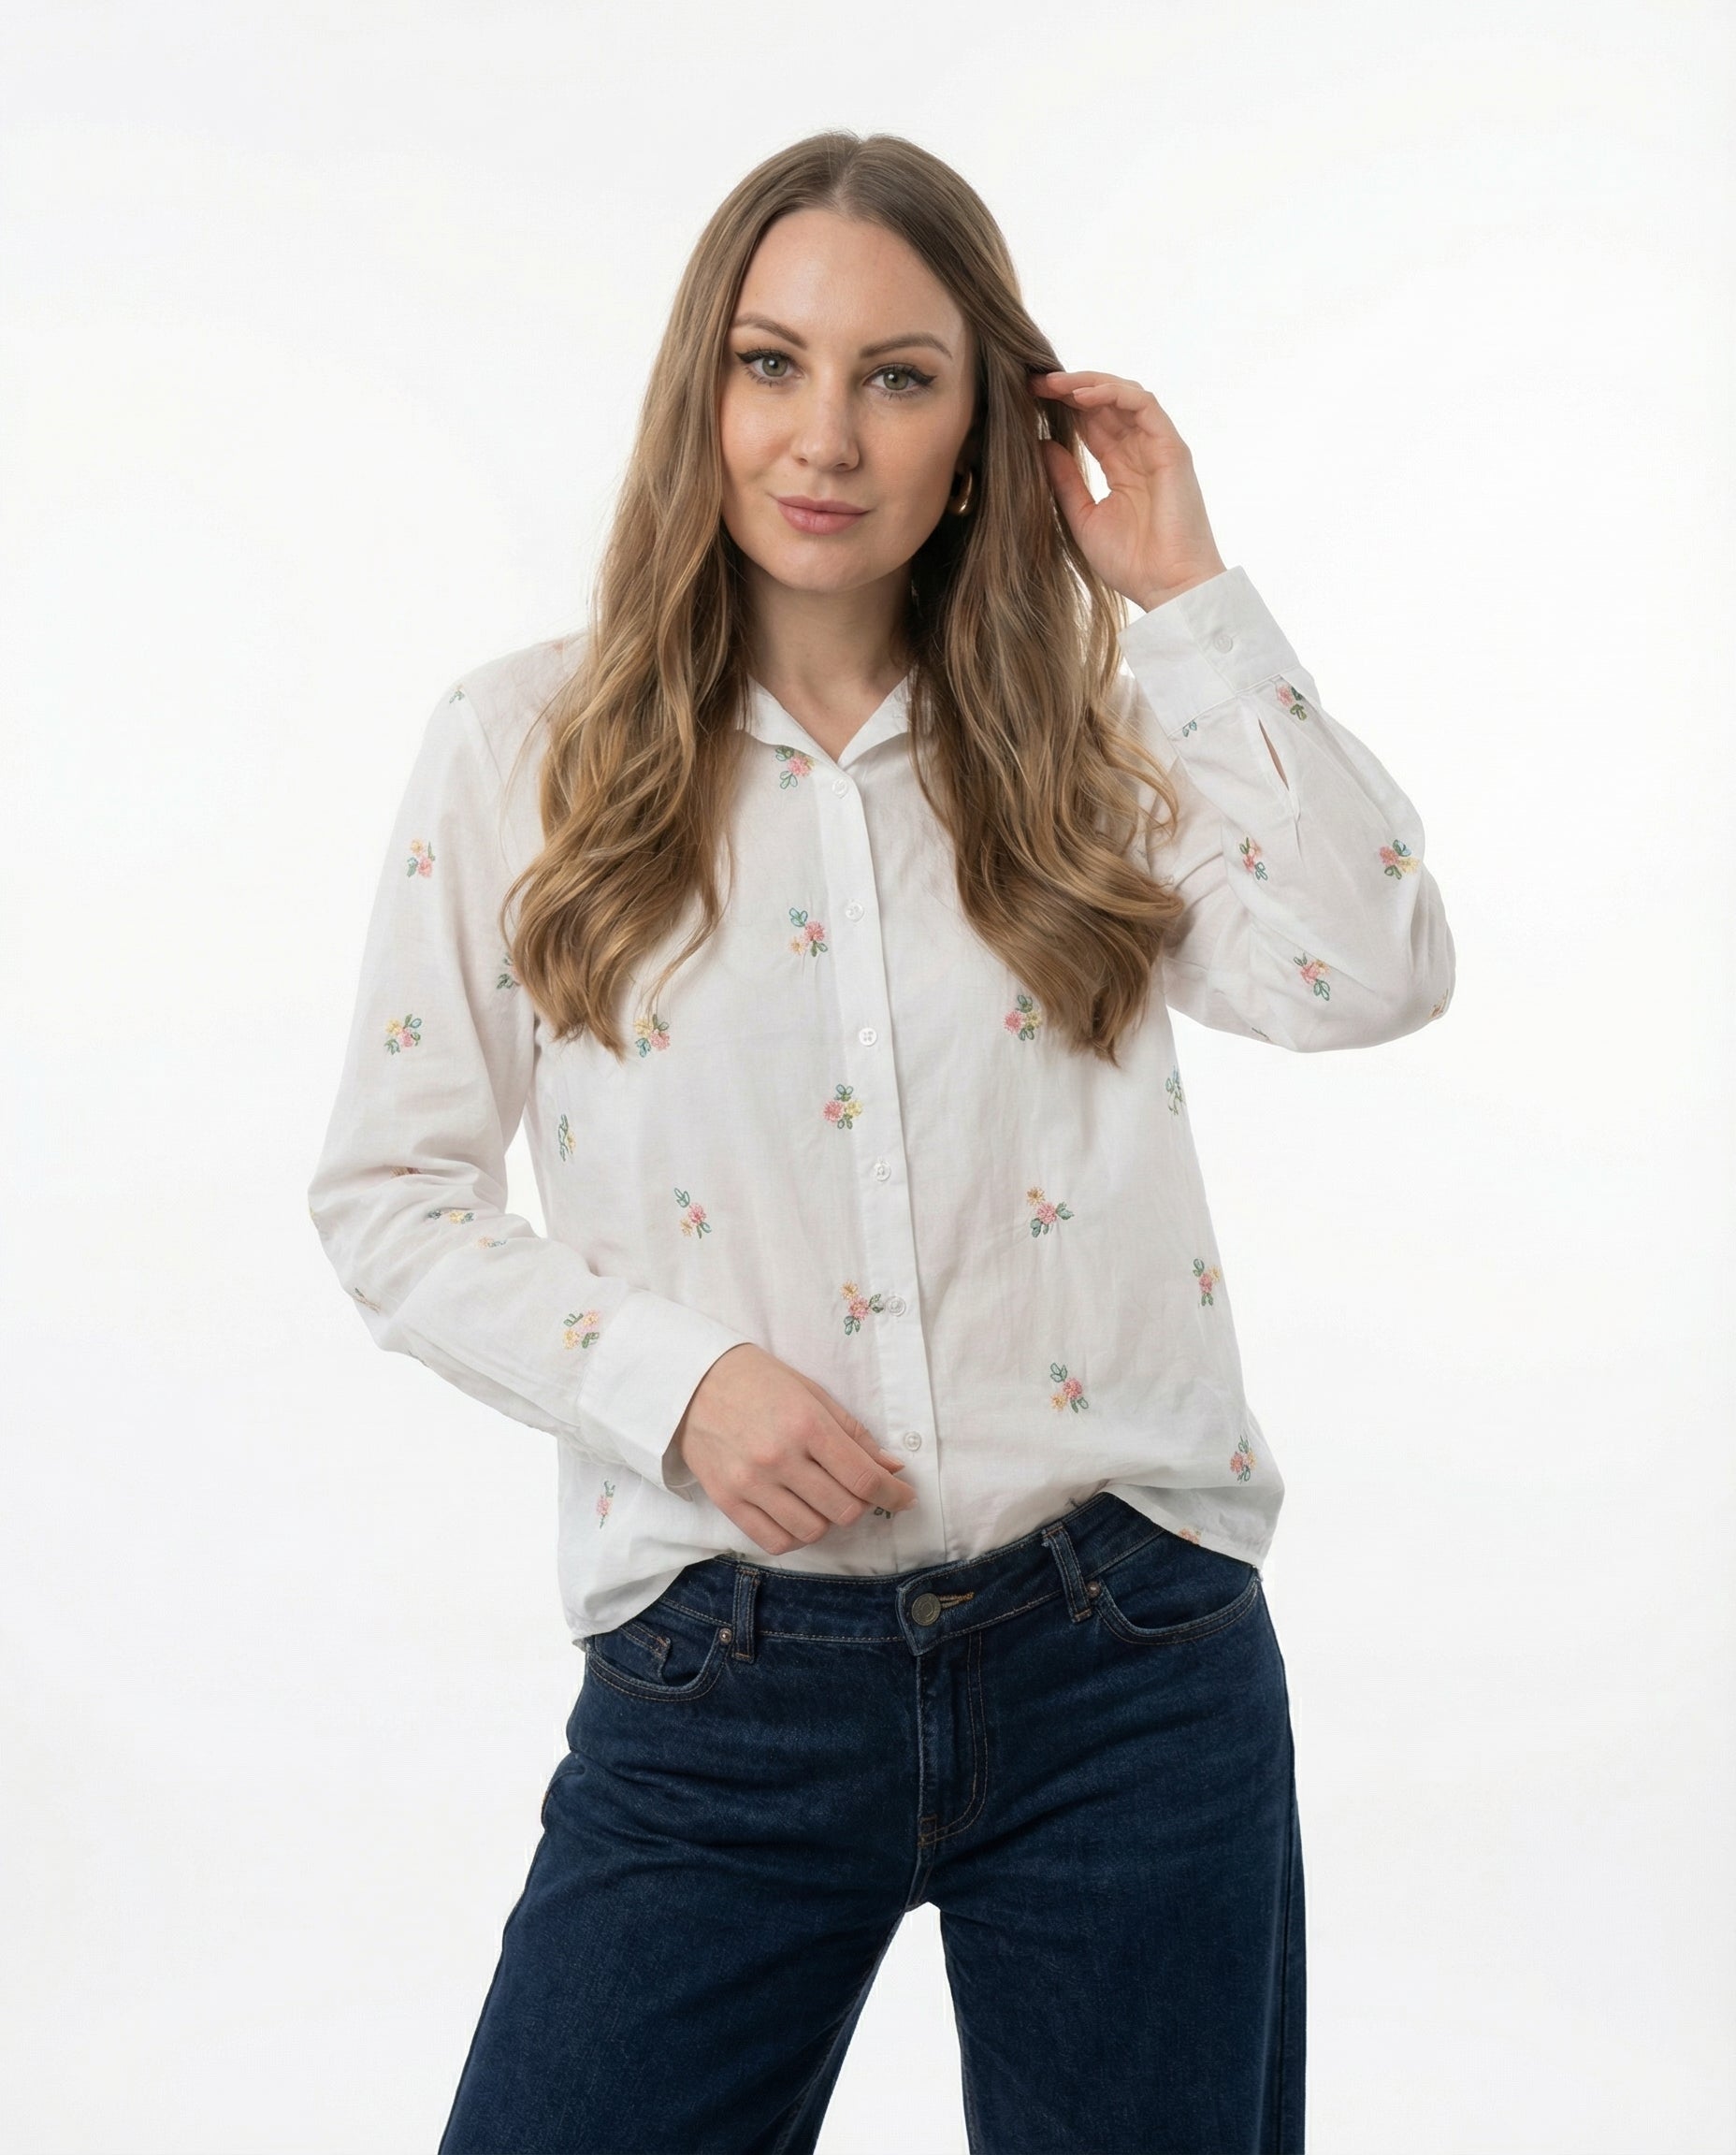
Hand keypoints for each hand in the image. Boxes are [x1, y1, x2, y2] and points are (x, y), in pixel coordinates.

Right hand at [671, 1343, 917, 1555]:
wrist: (691, 1382)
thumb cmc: (758, 1381)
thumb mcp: (812, 1394)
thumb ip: (854, 1435)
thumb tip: (891, 1468)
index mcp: (806, 1424)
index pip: (864, 1478)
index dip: (894, 1494)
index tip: (905, 1498)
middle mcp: (779, 1458)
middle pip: (843, 1510)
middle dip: (863, 1505)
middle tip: (860, 1491)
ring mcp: (750, 1483)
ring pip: (812, 1531)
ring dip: (829, 1520)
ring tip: (824, 1498)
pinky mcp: (727, 1501)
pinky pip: (775, 1540)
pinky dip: (796, 1535)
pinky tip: (798, 1513)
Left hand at [1030, 370, 1226, 611]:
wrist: (1168, 587)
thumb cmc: (1131, 564)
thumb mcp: (1082, 517)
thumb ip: (1064, 480)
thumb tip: (1040, 443)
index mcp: (1122, 468)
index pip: (1090, 424)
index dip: (1061, 407)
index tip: (1027, 400)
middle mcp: (1141, 452)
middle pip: (1104, 404)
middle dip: (1068, 389)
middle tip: (1033, 382)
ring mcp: (1158, 447)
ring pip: (1123, 396)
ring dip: (1087, 384)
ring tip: (1052, 384)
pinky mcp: (1171, 448)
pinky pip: (1143, 404)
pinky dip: (1113, 393)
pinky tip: (1081, 395)